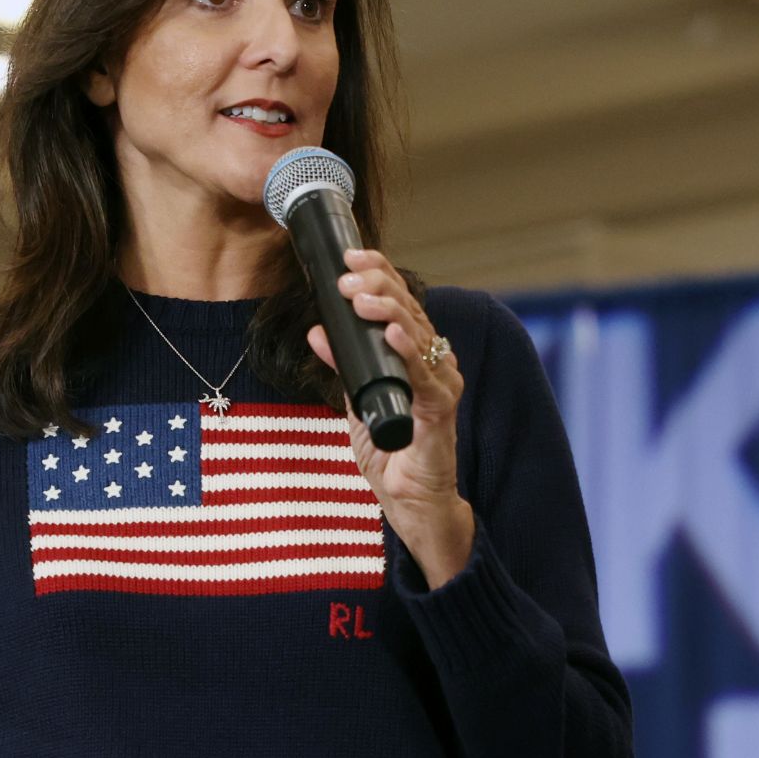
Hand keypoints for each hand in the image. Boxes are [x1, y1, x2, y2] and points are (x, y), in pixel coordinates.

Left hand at [304, 247, 463, 521]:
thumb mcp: (356, 401)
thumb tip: (316, 331)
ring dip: (387, 310)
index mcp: (415, 353)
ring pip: (418, 332)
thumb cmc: (390, 451)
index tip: (350, 257)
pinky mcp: (441, 409)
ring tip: (360, 296)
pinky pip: (425, 373)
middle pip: (409, 308)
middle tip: (348, 276)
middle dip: (378, 285)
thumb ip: (342, 367)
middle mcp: (435, 361)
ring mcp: (442, 382)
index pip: (400, 301)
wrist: (410, 500)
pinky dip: (407, 350)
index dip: (378, 273)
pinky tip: (391, 331)